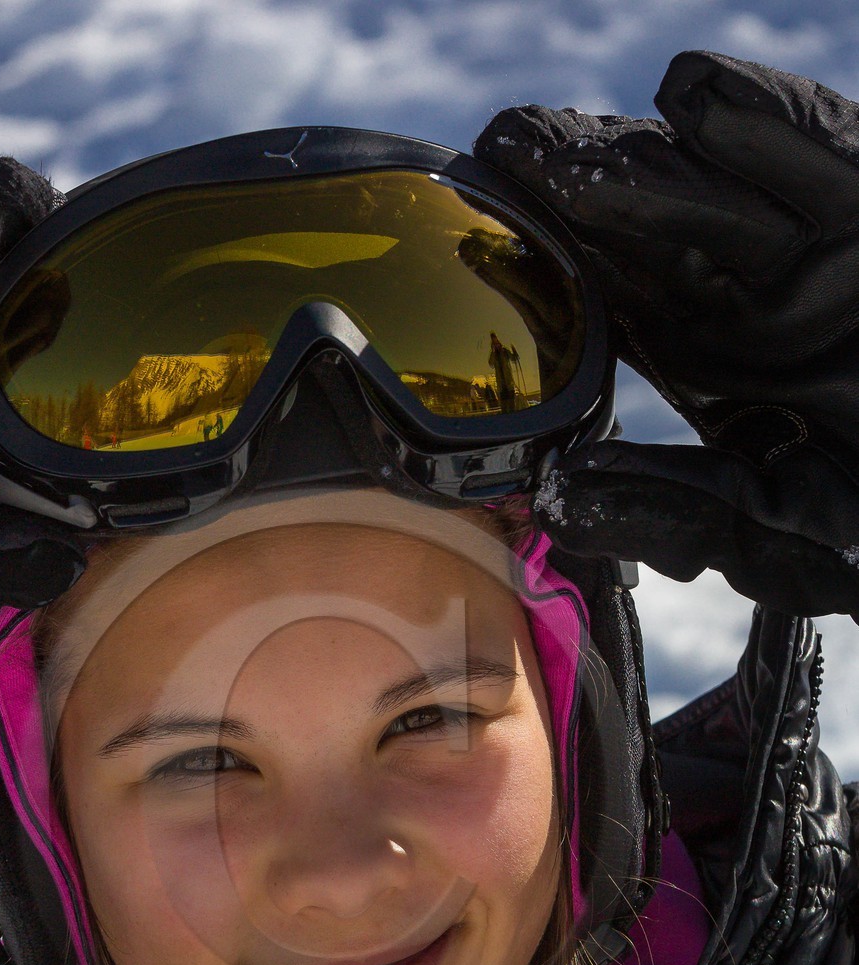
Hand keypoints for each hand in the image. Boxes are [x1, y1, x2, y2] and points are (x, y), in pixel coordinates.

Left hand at [475, 51, 858, 619]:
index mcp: (709, 360)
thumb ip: (681, 513)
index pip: (612, 306)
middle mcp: (746, 292)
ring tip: (547, 143)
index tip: (474, 259)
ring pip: (709, 183)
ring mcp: (809, 240)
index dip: (546, 278)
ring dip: (630, 159)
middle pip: (639, 228)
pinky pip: (820, 153)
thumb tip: (560, 500)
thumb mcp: (783, 534)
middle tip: (489, 167)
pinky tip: (697, 101)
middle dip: (567, 195)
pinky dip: (767, 125)